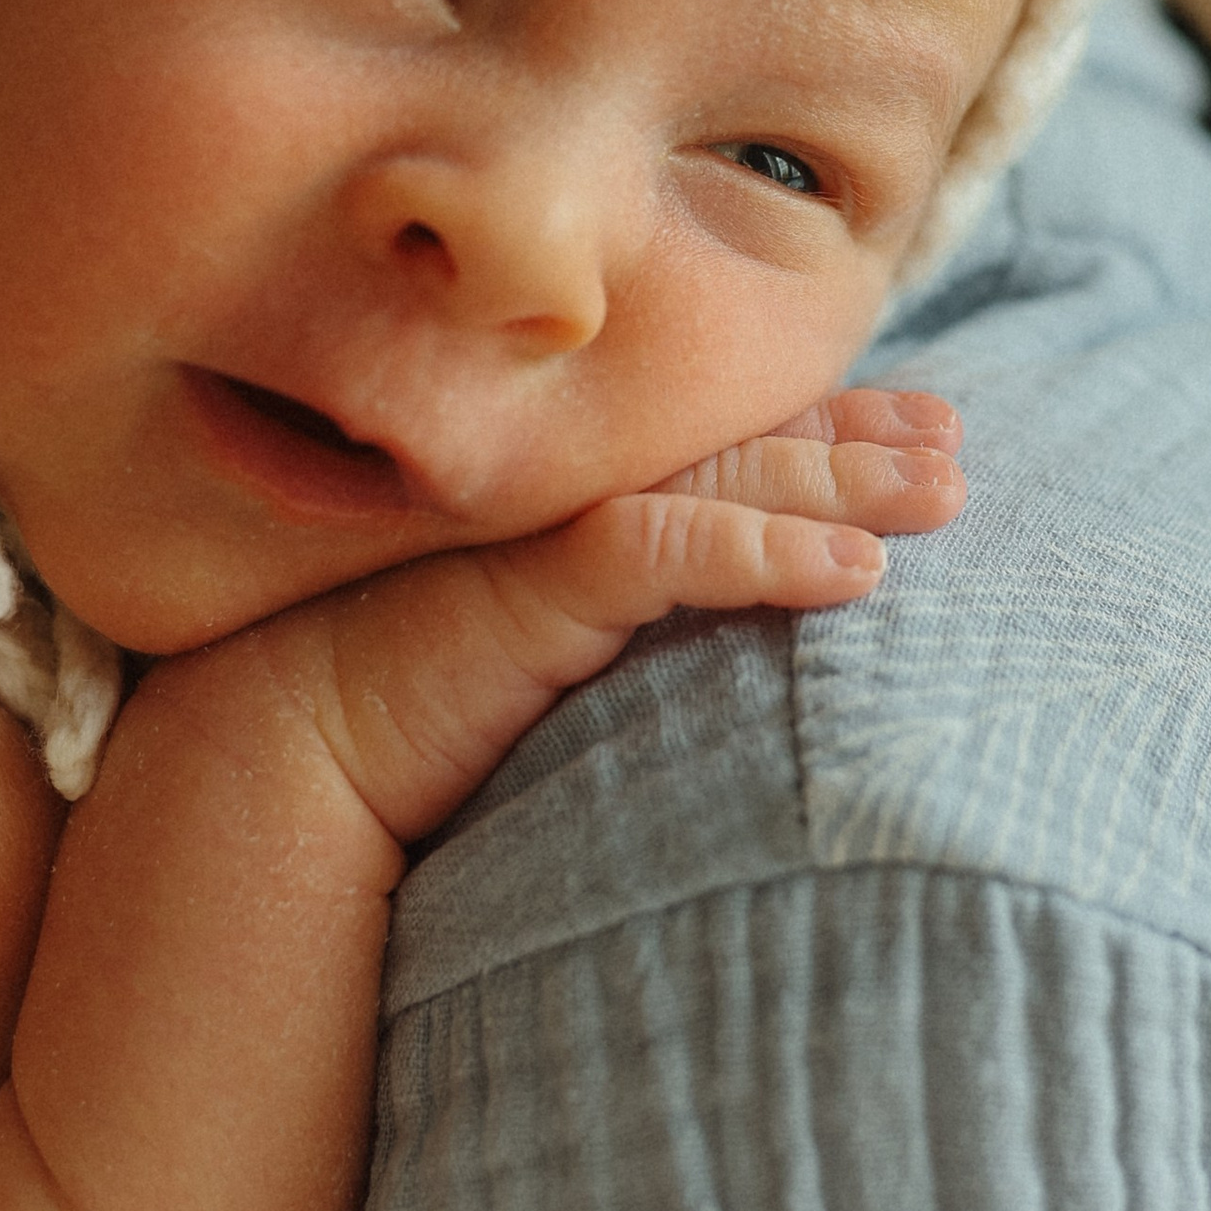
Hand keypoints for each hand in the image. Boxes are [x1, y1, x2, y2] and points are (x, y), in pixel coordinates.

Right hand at [232, 382, 967, 859]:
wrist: (256, 782)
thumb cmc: (386, 745)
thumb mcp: (530, 677)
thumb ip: (615, 632)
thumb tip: (727, 663)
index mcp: (553, 511)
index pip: (712, 446)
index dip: (821, 429)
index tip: (923, 428)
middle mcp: (546, 497)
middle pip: (728, 444)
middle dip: (853, 437)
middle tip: (954, 444)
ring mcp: (529, 533)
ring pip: (711, 481)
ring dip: (838, 482)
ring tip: (943, 495)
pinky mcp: (514, 588)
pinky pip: (657, 553)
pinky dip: (759, 554)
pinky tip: (851, 576)